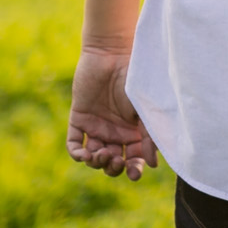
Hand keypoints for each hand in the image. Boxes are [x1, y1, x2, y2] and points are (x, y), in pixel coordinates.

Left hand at [67, 49, 158, 180]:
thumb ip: (149, 136)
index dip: (133, 170)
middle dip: (113, 168)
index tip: (134, 173)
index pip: (133, 160)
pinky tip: (84, 154)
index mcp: (134, 132)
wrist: (113, 54)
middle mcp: (115, 132)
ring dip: (96, 162)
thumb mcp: (146, 110)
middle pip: (112, 163)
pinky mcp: (79, 118)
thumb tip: (152, 164)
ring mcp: (97, 126)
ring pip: (93, 157)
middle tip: (115, 160)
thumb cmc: (135, 79)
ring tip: (100, 154)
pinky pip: (74, 143)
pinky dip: (77, 153)